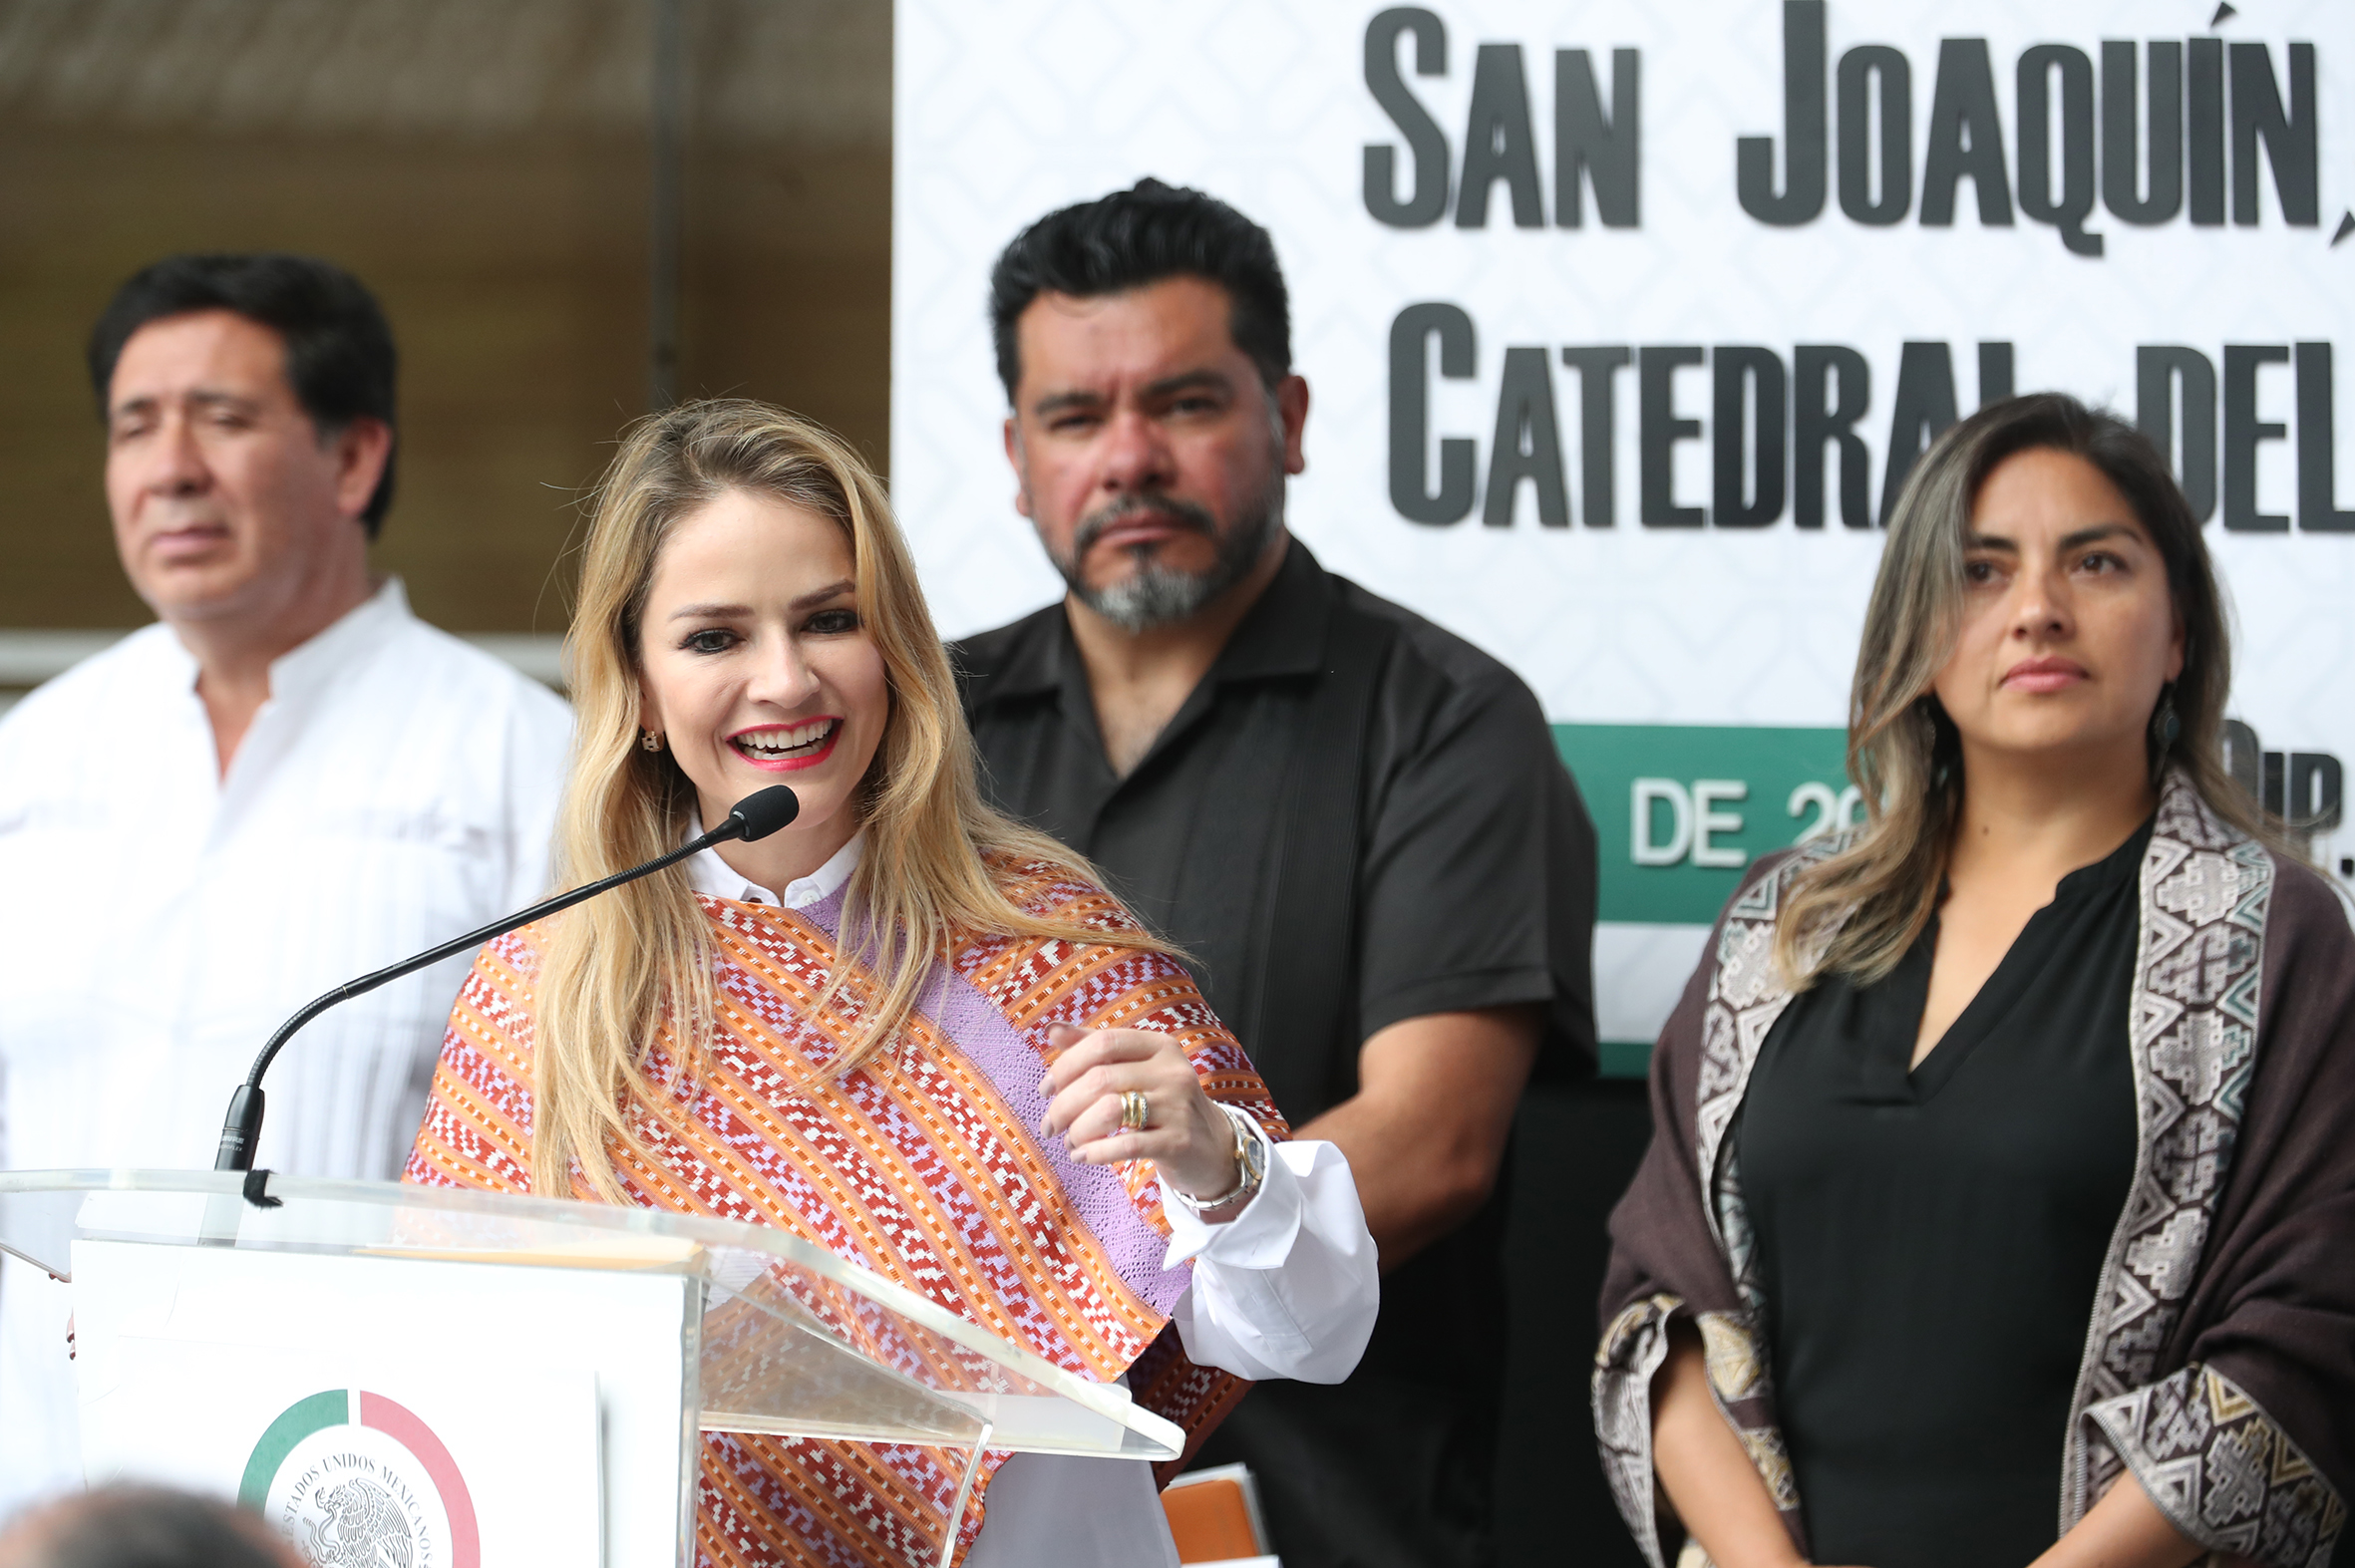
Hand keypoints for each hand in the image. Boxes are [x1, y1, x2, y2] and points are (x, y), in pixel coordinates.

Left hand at [1038, 1022, 1241, 1204]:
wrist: (1211, 1147)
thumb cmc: (1163, 1105)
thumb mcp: (1136, 1070)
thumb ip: (1096, 1049)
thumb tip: (1053, 1031)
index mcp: (1159, 1046)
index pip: (1104, 1042)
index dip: (1066, 1064)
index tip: (1045, 1090)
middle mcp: (1172, 1070)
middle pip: (1101, 1078)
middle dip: (1064, 1105)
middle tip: (1050, 1125)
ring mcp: (1178, 1106)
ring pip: (1110, 1110)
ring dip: (1078, 1129)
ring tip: (1069, 1142)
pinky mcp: (1179, 1141)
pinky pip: (1127, 1145)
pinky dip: (1096, 1152)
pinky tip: (1083, 1157)